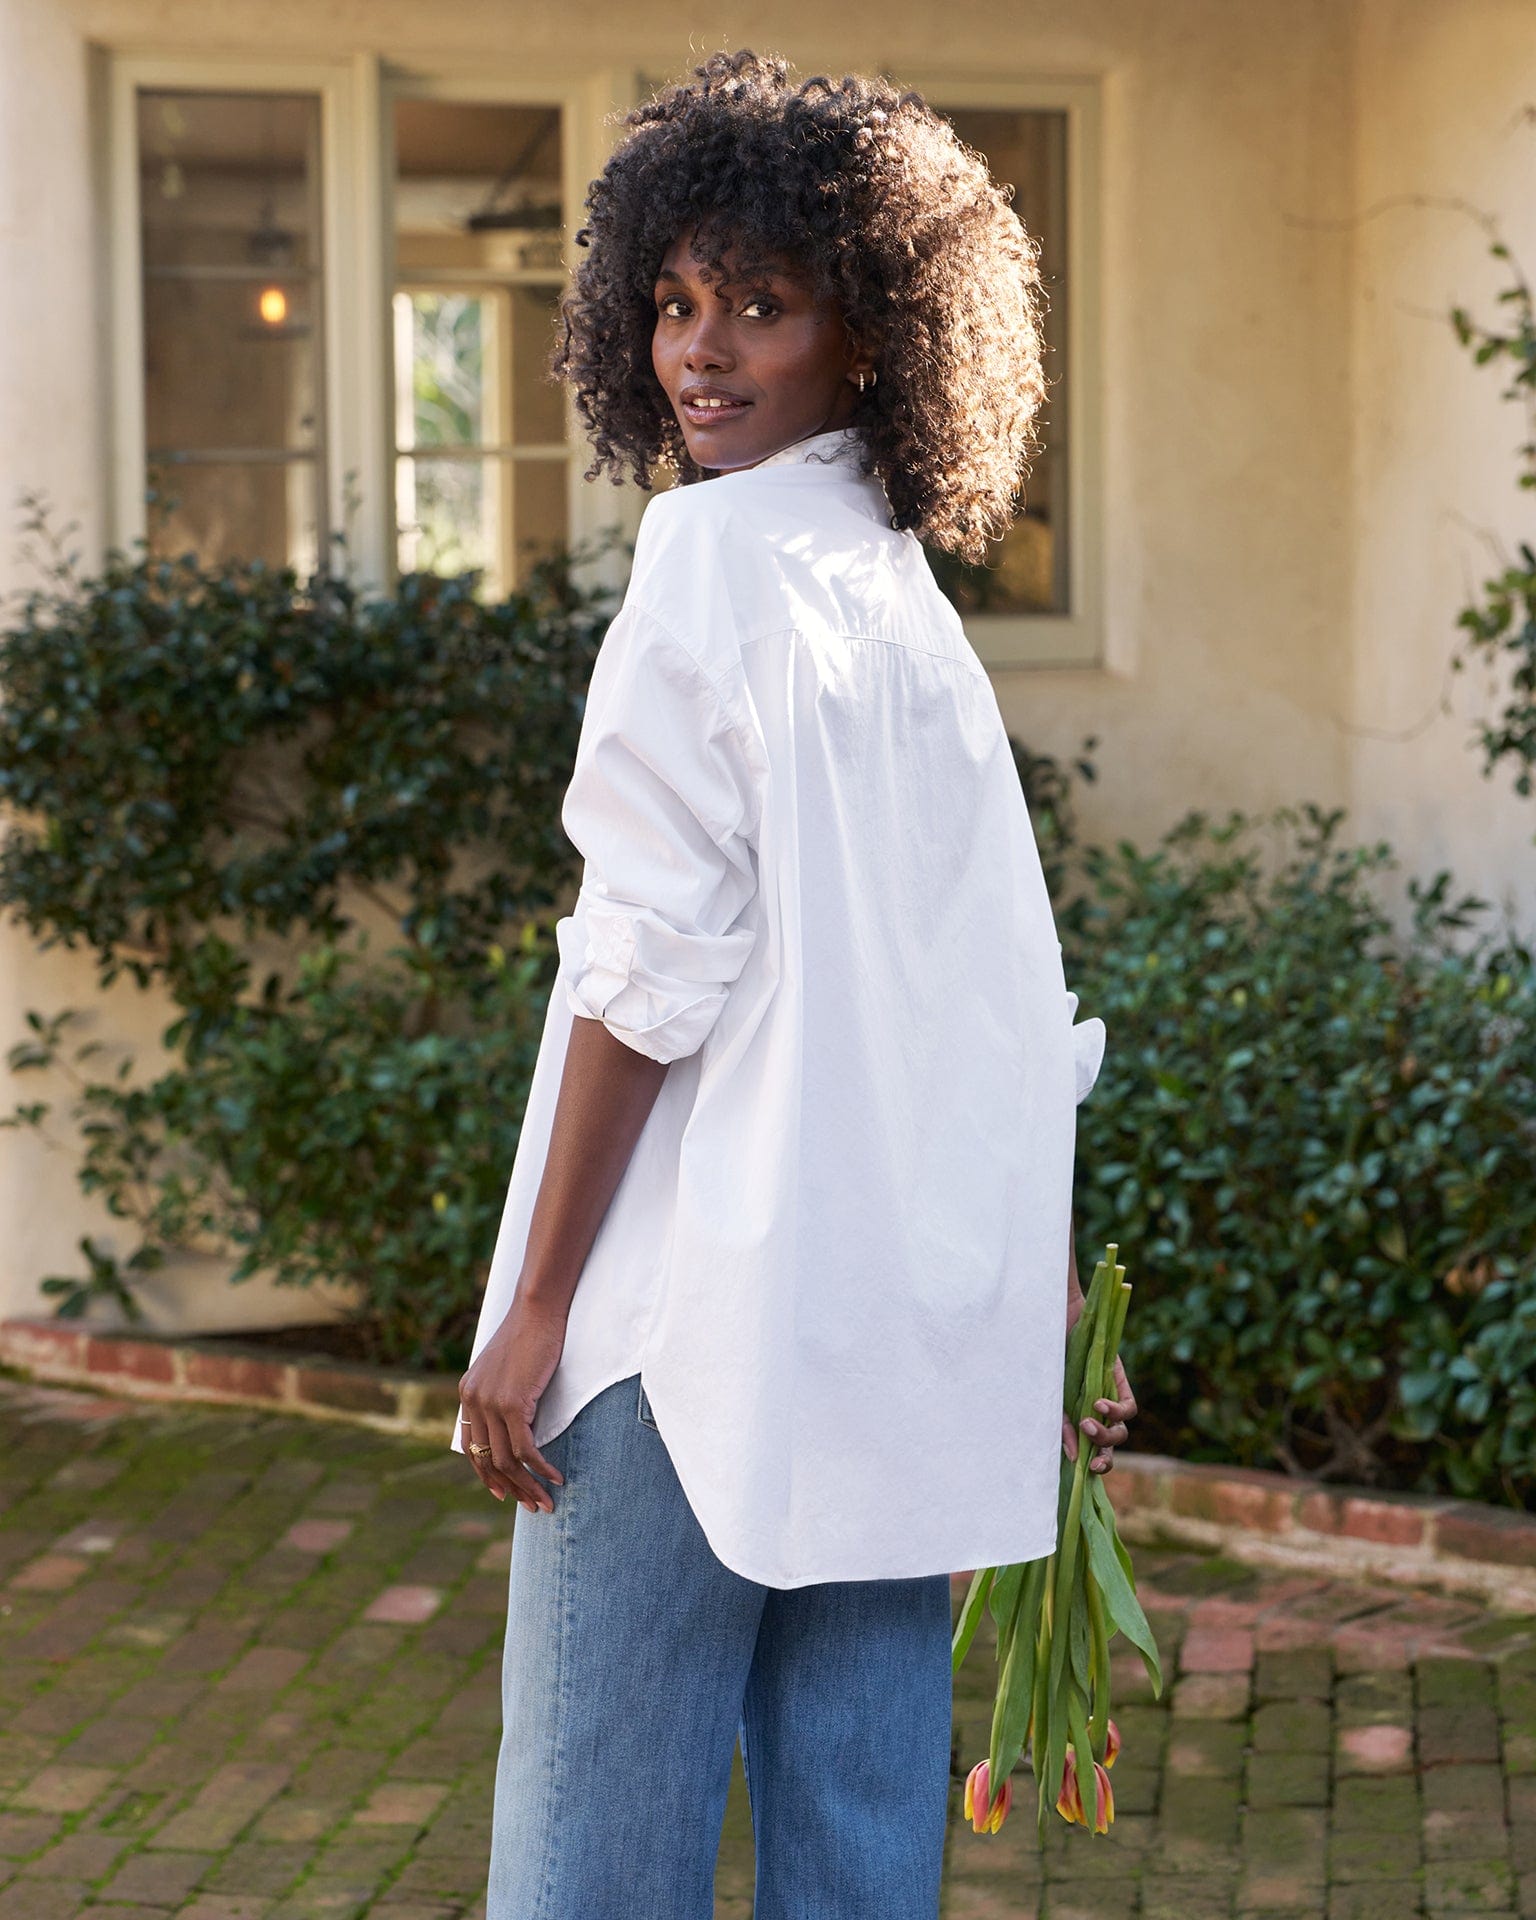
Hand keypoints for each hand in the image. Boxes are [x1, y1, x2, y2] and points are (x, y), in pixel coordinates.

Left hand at [457, 1291, 568, 1512]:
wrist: (537, 1311)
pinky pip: (526, 1449)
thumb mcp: (505, 1368)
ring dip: (528, 1486)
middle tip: (531, 1506)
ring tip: (547, 1501)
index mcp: (467, 1394)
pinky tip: (556, 1477)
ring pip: (507, 1461)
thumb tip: (514, 1423)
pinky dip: (541, 1468)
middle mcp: (473, 1401)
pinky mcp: (512, 1404)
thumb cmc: (530, 1335)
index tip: (504, 1493)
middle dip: (510, 1488)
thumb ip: (500, 1394)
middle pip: (488, 1460)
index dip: (486, 1475)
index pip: (472, 1447)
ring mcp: (490, 1403)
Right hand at [1061, 1354, 1137, 1474]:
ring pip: (1120, 1431)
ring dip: (1104, 1434)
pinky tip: (1098, 1404)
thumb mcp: (1053, 1399)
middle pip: (1110, 1446)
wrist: (1057, 1329)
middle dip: (1103, 1456)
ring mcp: (1110, 1402)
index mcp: (1080, 1423)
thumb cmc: (1049, 1366)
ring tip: (1085, 1423)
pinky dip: (1115, 1410)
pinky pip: (1128, 1408)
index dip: (1098, 1464)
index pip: (1095, 1452)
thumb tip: (1074, 1456)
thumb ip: (1063, 1426)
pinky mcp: (1120, 1386)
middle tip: (1092, 1460)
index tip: (1087, 1467)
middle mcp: (1098, 1417)